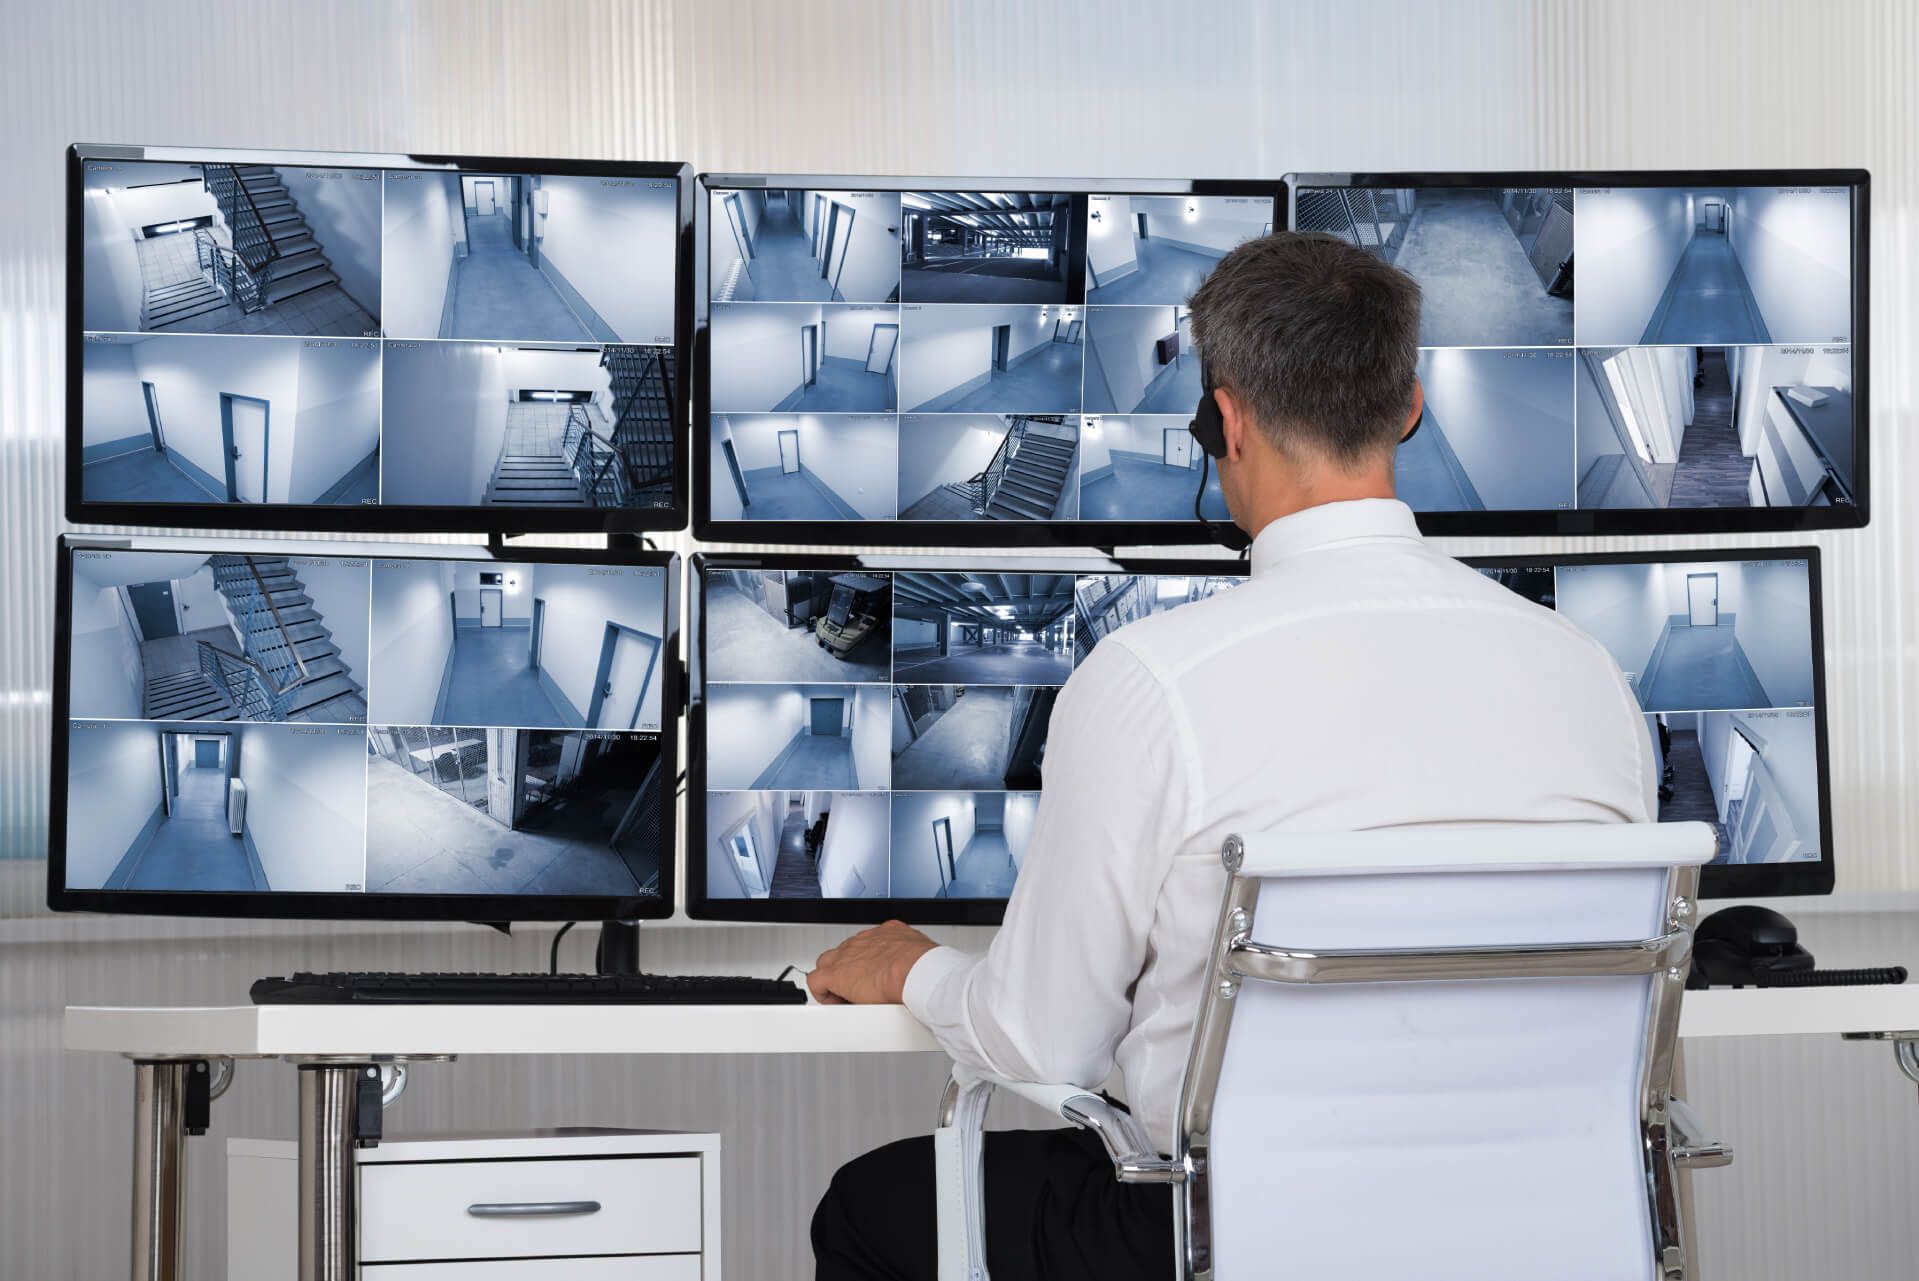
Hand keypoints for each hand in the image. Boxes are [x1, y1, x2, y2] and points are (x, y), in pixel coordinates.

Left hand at [808, 921, 937, 1004]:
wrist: (916, 970)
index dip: (867, 965)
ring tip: (848, 1000)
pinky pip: (816, 981)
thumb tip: (918, 975)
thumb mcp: (920, 954)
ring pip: (828, 964)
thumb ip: (913, 960)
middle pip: (845, 954)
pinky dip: (823, 994)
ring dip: (835, 982)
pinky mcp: (835, 974)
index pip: (867, 945)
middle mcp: (864, 941)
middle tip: (860, 991)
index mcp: (885, 934)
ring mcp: (847, 955)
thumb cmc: (923, 966)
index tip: (873, 979)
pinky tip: (836, 1004)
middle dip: (848, 972)